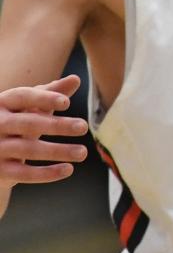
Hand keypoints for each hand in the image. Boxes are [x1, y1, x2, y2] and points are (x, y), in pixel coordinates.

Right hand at [0, 75, 88, 189]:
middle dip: (58, 125)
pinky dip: (47, 173)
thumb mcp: (29, 105)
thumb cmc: (15, 121)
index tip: (67, 102)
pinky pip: (24, 173)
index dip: (45, 99)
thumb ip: (51, 92)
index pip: (24, 96)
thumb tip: (76, 79)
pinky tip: (68, 169)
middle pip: (30, 124)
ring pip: (29, 150)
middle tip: (84, 127)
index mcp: (3, 102)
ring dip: (58, 151)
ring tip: (83, 152)